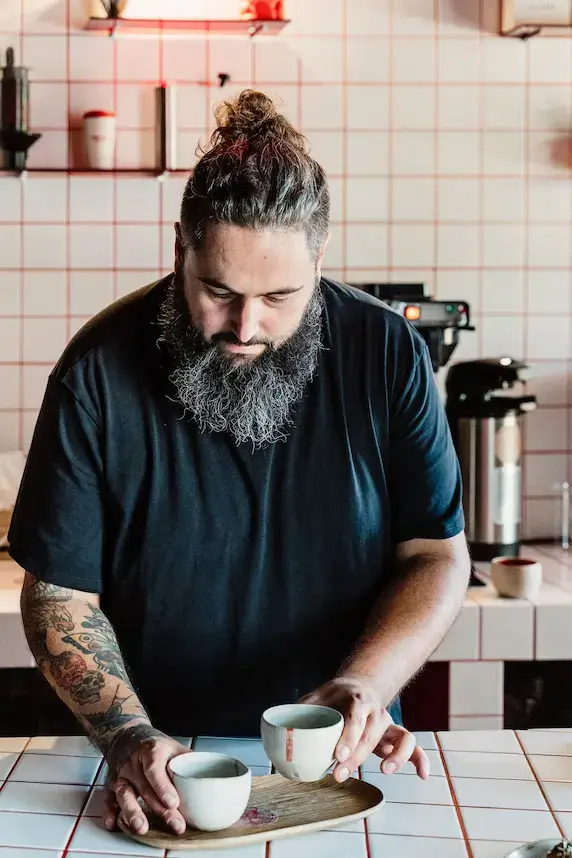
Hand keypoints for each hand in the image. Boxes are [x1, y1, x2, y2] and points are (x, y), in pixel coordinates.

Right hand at [102, 725, 188, 835]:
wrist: (128, 736)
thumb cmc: (156, 746)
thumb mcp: (174, 747)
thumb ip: (190, 763)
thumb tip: (211, 780)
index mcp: (151, 752)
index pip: (155, 769)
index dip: (163, 786)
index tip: (173, 802)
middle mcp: (134, 764)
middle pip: (145, 788)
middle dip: (159, 809)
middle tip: (175, 824)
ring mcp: (121, 775)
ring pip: (123, 794)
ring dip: (132, 812)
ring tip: (141, 827)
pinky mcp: (111, 786)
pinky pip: (108, 800)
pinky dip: (109, 812)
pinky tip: (113, 825)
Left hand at [301, 676, 429, 781]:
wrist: (357, 687)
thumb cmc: (333, 699)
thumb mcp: (315, 698)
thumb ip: (299, 712)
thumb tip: (278, 731)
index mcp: (355, 700)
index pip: (354, 717)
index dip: (348, 737)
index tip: (338, 756)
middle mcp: (376, 710)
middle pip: (372, 733)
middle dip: (359, 756)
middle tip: (340, 774)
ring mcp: (388, 723)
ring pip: (401, 736)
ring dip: (397, 755)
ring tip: (385, 771)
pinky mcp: (397, 736)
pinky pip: (414, 746)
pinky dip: (421, 760)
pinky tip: (422, 776)